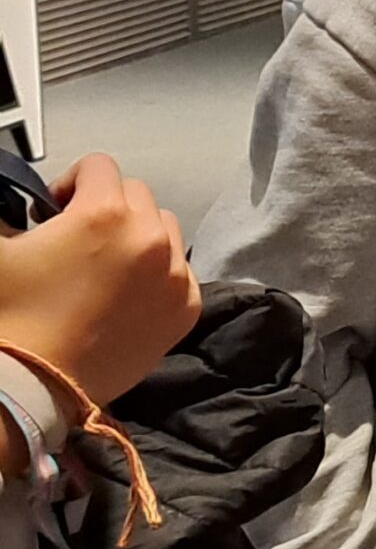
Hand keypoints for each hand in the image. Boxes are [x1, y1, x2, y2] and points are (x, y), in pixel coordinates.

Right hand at [0, 154, 198, 405]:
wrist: (32, 383)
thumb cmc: (9, 313)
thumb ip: (12, 213)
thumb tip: (24, 209)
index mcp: (104, 214)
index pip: (99, 166)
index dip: (70, 182)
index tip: (52, 211)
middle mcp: (150, 238)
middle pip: (136, 195)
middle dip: (105, 206)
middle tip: (75, 237)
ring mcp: (174, 276)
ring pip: (164, 229)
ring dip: (136, 235)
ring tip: (104, 263)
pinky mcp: (186, 310)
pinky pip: (180, 270)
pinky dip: (158, 271)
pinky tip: (126, 292)